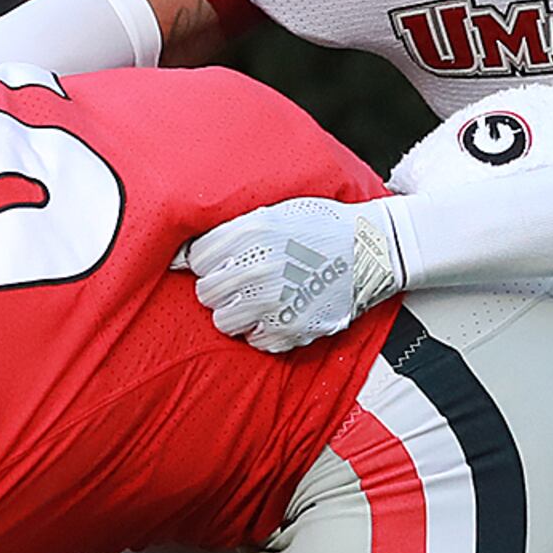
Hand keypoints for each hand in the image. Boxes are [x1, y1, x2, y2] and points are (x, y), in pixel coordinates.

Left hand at [183, 195, 401, 351]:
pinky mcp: (291, 330)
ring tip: (261, 298)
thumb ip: (228, 230)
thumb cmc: (320, 226)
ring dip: (238, 311)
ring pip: (224, 320)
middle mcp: (259, 268)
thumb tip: (181, 255)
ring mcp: (274, 303)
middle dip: (222, 286)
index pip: (198, 259)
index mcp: (251, 233)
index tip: (228, 260)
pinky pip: (255, 341)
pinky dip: (264, 330)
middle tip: (245, 280)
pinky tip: (280, 312)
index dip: (212, 260)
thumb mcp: (273, 212)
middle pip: (207, 292)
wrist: (371, 250)